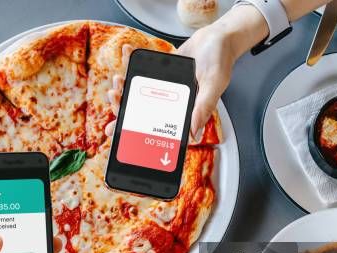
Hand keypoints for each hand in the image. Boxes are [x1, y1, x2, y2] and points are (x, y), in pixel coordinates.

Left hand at [103, 27, 236, 139]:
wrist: (218, 36)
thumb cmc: (221, 60)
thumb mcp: (214, 84)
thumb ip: (204, 107)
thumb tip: (194, 132)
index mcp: (185, 110)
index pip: (158, 126)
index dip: (139, 130)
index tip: (119, 129)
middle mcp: (174, 101)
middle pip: (145, 110)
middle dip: (126, 106)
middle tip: (114, 96)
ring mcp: (167, 88)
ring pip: (142, 92)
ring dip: (127, 86)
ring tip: (118, 80)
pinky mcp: (163, 72)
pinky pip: (146, 71)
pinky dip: (134, 62)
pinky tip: (126, 53)